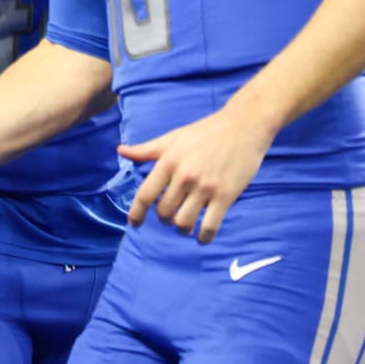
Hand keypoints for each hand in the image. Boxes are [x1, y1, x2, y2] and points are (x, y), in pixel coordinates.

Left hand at [119, 105, 275, 242]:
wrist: (243, 126)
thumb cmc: (205, 131)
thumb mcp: (173, 137)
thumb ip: (146, 149)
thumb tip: (121, 151)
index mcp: (169, 161)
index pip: (145, 194)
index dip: (136, 213)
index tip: (134, 224)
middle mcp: (185, 176)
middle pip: (164, 212)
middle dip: (164, 218)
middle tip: (170, 214)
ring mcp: (205, 187)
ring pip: (184, 222)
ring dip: (181, 229)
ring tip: (185, 225)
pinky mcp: (225, 196)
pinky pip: (210, 226)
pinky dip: (203, 237)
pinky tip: (202, 237)